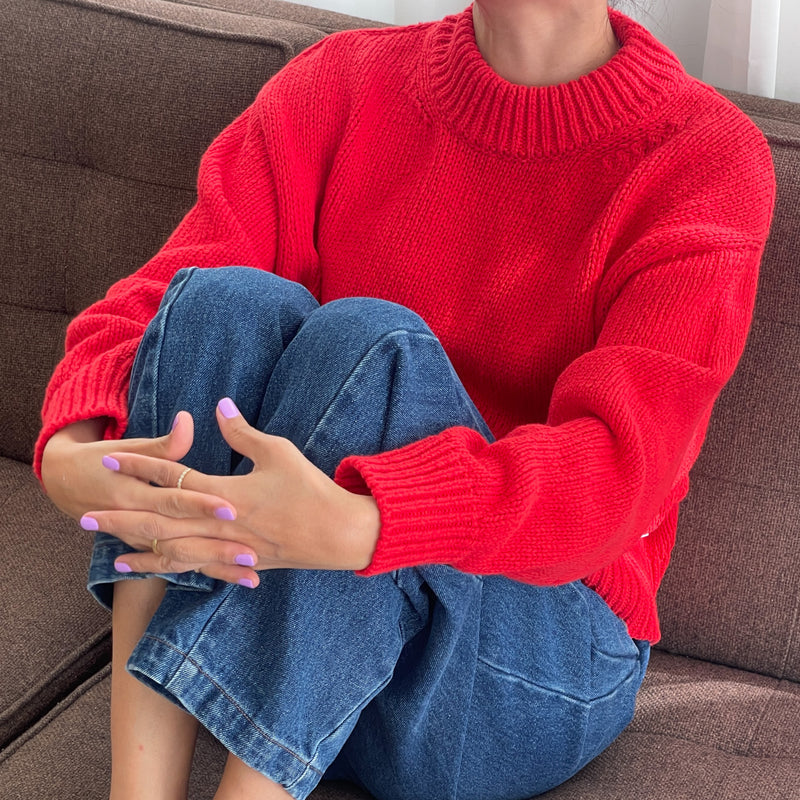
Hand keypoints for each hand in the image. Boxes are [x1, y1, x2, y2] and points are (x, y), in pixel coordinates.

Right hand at [41, 414, 250, 585]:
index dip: (200, 504)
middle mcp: (139, 522)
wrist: (67, 483)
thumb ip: (163, 443)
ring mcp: (145, 540)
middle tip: (251, 552)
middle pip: (183, 537)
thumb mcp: (129, 447)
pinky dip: (210, 572)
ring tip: (252, 576)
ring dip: (219, 567)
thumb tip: (187, 420)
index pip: (173, 499)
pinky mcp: (154, 548)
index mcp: (133, 493)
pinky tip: (243, 580)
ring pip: (185, 558)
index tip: (231, 509)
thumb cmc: (105, 458)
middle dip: (217, 547)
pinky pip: (183, 565)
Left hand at [80, 398, 380, 585]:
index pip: (173, 478)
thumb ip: (243, 433)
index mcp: (226, 494)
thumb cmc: (310, 489)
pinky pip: (195, 568)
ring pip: (172, 551)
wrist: (336, 533)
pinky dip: (168, 569)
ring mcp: (227, 548)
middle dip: (121, 518)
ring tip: (107, 549)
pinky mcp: (237, 561)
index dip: (140, 467)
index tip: (109, 459)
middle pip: (160, 522)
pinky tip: (149, 569)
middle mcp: (219, 525)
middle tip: (85, 517)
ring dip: (137, 549)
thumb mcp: (279, 452)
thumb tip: (219, 405)